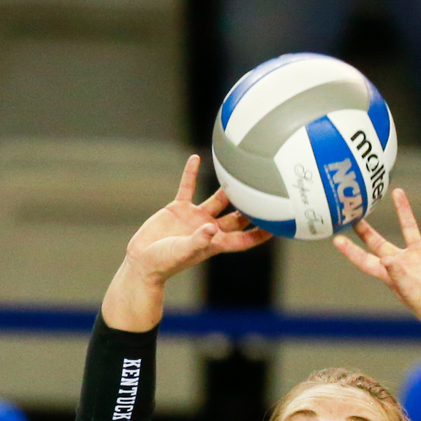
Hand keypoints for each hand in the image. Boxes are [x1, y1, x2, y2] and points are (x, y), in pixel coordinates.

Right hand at [103, 155, 270, 330]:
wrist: (142, 260)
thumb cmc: (165, 262)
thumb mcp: (182, 252)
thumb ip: (198, 240)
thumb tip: (211, 228)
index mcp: (215, 243)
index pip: (244, 239)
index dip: (260, 234)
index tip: (278, 226)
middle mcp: (209, 229)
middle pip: (236, 217)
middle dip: (251, 208)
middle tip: (267, 192)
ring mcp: (194, 217)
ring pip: (217, 199)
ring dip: (227, 187)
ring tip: (240, 170)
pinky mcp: (178, 208)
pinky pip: (187, 187)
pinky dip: (191, 173)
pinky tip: (196, 158)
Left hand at [333, 191, 420, 336]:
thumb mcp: (412, 293)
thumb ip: (398, 276)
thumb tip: (385, 259)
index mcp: (391, 274)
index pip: (365, 260)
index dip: (351, 251)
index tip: (337, 239)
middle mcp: (403, 261)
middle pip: (379, 241)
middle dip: (367, 228)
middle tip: (356, 211)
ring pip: (409, 227)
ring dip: (404, 209)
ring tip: (397, 191)